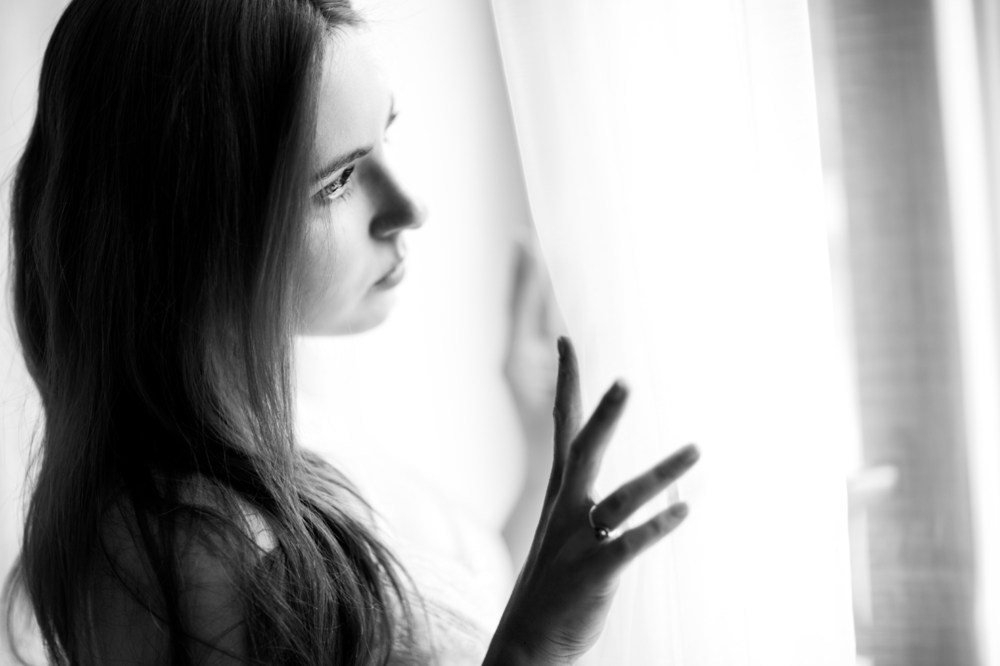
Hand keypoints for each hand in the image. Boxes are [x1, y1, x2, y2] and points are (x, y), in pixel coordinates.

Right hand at [484, 337, 699, 665]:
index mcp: (560, 495)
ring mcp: (578, 542)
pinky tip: (684, 512)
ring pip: (621, 498)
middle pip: (583, 452)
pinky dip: (656, 527)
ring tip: (696, 451)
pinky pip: (629, 544)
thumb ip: (589, 502)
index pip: (562, 428)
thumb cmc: (554, 583)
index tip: (566, 342)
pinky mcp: (594, 574)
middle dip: (603, 415)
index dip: (566, 385)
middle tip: (625, 381)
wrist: (526, 642)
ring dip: (660, 474)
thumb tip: (618, 484)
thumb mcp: (564, 531)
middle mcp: (566, 511)